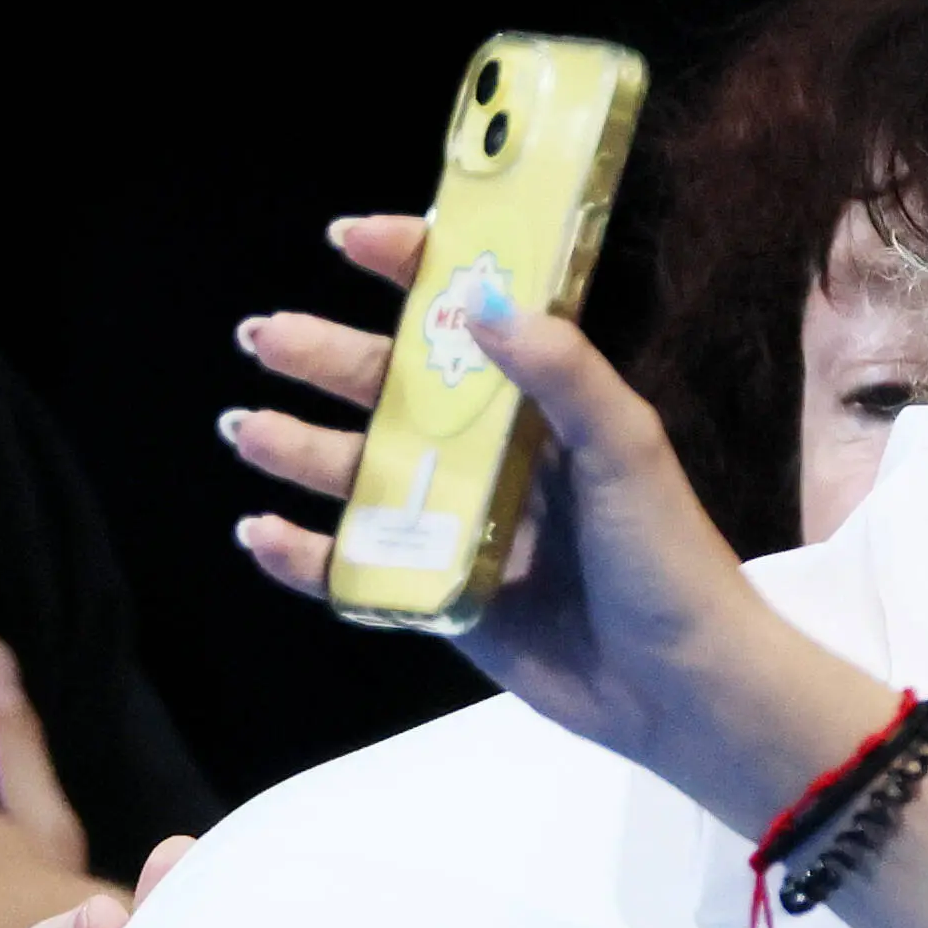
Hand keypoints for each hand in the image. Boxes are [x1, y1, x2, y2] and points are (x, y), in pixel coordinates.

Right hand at [225, 217, 786, 805]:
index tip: (352, 239)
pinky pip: (360, 568)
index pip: (469, 320)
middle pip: (395, 392)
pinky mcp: (444, 598)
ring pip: (364, 476)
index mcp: (543, 407)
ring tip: (247, 430)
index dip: (413, 272)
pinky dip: (305, 556)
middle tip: (264, 335)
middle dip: (327, 359)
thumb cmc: (667, 560)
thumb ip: (566, 376)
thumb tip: (485, 304)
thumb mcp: (628, 451)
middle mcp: (495, 457)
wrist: (681, 688)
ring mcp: (464, 527)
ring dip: (301, 449)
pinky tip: (259, 533)